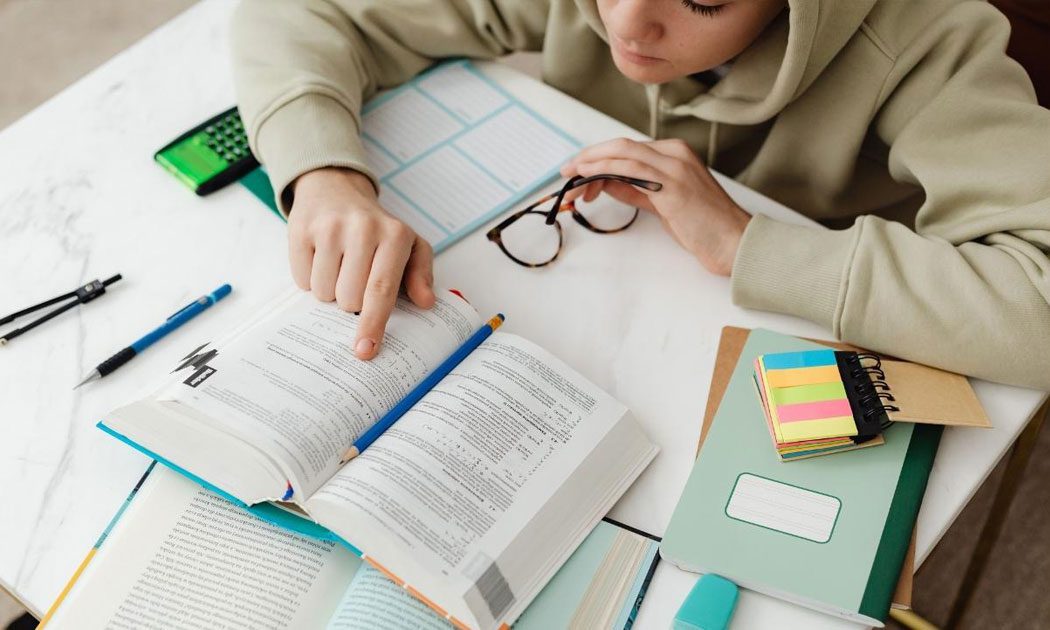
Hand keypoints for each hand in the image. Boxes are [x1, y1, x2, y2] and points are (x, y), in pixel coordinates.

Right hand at [289, 167, 434, 358]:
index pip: (382, 290)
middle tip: (356, 278)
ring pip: (323, 293)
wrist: (336, 189)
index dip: (373, 323)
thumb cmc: (377, 228)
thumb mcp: (409, 244)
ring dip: (330, 291)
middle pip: (349, 299)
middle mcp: (362, 228)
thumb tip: (426, 302)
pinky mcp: (301, 229)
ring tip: (339, 265)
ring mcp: (329, 228)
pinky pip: (301, 280)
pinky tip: (320, 258)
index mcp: (394, 235)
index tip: (365, 350)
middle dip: (351, 301)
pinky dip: (310, 278)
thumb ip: (421, 274)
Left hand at [560, 138, 750, 275]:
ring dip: (591, 164)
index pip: (628, 149)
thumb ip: (636, 189)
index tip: (578, 171)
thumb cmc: (703, 227)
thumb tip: (606, 183)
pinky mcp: (672, 185)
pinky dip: (604, 169)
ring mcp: (675, 167)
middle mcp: (675, 153)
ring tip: (571, 178)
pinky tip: (588, 177)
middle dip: (589, 156)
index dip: (599, 157)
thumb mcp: (663, 203)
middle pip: (621, 146)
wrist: (734, 242)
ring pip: (622, 153)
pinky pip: (630, 169)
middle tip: (566, 171)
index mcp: (676, 154)